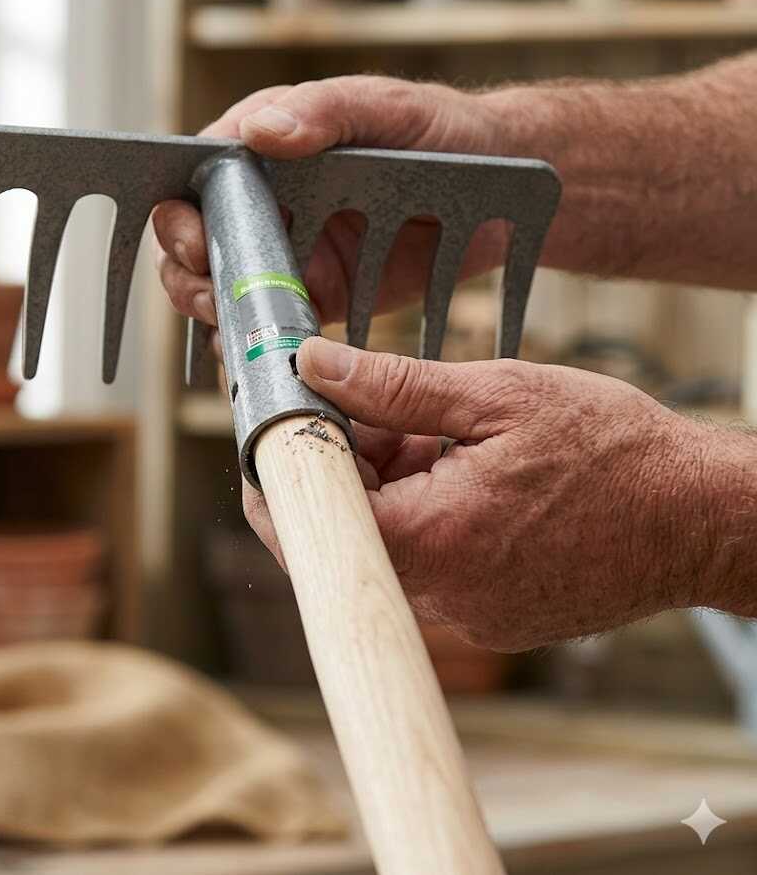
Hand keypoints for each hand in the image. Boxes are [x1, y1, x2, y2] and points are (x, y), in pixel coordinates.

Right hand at [151, 75, 511, 327]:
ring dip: (214, 316)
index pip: (195, 179)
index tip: (197, 243)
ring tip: (236, 333)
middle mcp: (264, 203)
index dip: (181, 215)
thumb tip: (260, 130)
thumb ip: (325, 111)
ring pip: (220, 290)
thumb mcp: (385, 110)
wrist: (501, 195)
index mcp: (264, 148)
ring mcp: (286, 253)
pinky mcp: (316, 296)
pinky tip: (261, 359)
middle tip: (212, 298)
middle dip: (188, 275)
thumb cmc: (443, 133)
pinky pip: (269, 325)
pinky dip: (256, 346)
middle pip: (193, 243)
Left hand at [244, 337, 726, 651]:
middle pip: (349, 531)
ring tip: (445, 436)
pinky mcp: (492, 617)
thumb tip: (314, 364)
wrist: (702, 518)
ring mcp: (468, 614)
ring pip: (391, 544)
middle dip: (353, 466)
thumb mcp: (498, 394)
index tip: (279, 434)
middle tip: (384, 410)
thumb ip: (392, 385)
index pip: (310, 524)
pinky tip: (472, 473)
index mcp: (432, 538)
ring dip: (396, 487)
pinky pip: (431, 564)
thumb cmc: (615, 452)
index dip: (281, 477)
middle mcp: (442, 594)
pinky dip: (430, 515)